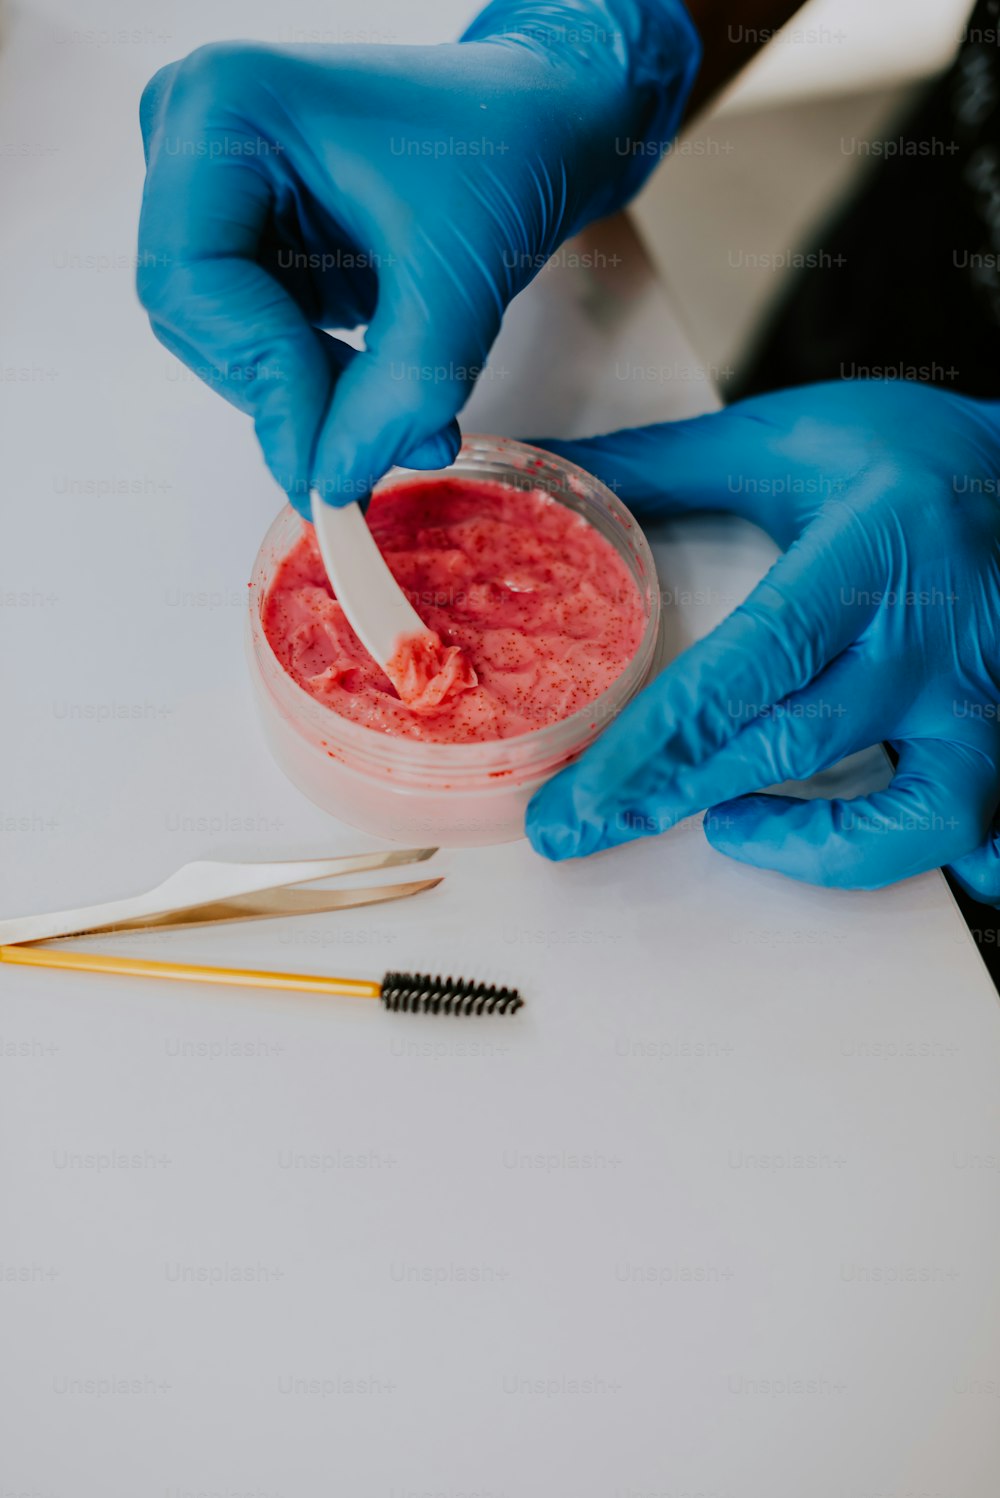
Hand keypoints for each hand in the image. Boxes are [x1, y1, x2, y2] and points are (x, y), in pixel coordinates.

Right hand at [136, 3, 698, 511]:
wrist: (543, 116)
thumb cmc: (506, 143)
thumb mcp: (457, 277)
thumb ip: (399, 391)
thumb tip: (334, 481)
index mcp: (225, 108)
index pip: (191, 281)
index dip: (260, 377)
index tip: (326, 454)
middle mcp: (197, 135)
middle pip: (197, 317)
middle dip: (289, 393)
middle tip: (376, 441)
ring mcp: (217, 182)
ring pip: (225, 337)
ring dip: (310, 394)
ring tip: (404, 412)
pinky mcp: (250, 227)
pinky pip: (257, 331)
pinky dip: (319, 377)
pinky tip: (385, 386)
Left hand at [526, 380, 999, 900]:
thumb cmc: (911, 449)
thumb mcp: (783, 440)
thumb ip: (660, 466)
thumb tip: (549, 468)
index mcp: (866, 555)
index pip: (743, 672)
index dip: (655, 746)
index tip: (579, 801)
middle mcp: (930, 640)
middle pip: (796, 749)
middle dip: (677, 799)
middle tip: (588, 832)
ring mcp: (987, 695)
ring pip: (918, 815)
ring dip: (816, 850)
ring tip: (732, 830)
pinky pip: (990, 829)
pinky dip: (935, 863)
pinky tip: (860, 856)